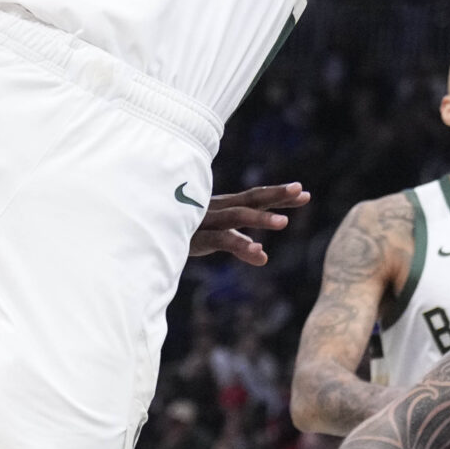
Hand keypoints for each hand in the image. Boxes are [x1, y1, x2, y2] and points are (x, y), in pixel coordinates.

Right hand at [188, 182, 309, 264]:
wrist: (146, 233)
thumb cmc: (181, 232)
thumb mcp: (215, 239)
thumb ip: (240, 245)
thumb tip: (264, 256)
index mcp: (223, 206)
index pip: (254, 197)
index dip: (278, 194)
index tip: (303, 191)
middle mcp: (217, 209)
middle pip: (251, 198)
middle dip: (276, 194)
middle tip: (302, 192)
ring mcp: (207, 221)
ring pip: (237, 216)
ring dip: (261, 218)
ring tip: (285, 222)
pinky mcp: (196, 237)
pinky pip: (221, 239)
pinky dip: (240, 245)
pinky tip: (259, 253)